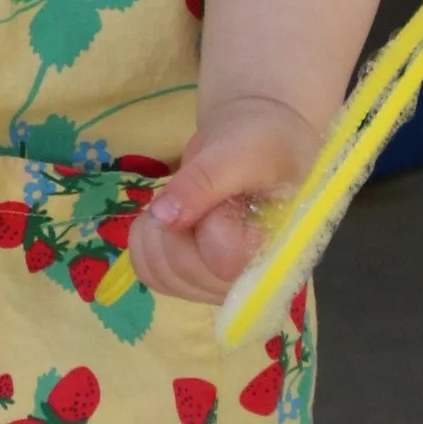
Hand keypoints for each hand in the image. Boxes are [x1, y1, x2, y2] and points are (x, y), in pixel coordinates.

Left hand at [128, 97, 324, 305]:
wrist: (256, 139)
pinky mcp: (194, 279)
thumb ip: (203, 184)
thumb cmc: (262, 143)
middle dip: (178, 222)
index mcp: (277, 253)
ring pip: (162, 274)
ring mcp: (220, 284)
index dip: (208, 224)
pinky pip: (150, 274)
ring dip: (158, 230)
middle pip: (186, 271)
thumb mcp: (237, 153)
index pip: (223, 261)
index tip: (223, 195)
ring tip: (186, 200)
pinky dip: (145, 241)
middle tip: (201, 191)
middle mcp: (250, 279)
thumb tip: (162, 219)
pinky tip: (166, 218)